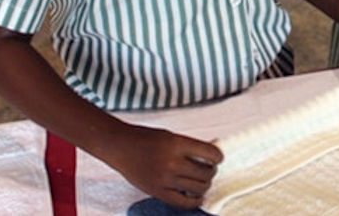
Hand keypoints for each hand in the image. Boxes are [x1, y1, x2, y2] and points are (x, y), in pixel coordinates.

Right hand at [106, 124, 222, 209]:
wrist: (119, 147)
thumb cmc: (145, 138)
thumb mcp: (170, 135)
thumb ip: (189, 146)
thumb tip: (213, 154)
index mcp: (176, 144)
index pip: (209, 153)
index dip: (218, 156)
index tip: (218, 158)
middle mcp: (171, 162)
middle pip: (205, 173)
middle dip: (212, 171)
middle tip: (209, 168)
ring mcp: (164, 179)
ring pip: (198, 188)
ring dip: (205, 185)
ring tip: (202, 180)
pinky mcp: (157, 192)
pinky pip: (182, 203)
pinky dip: (195, 201)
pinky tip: (197, 196)